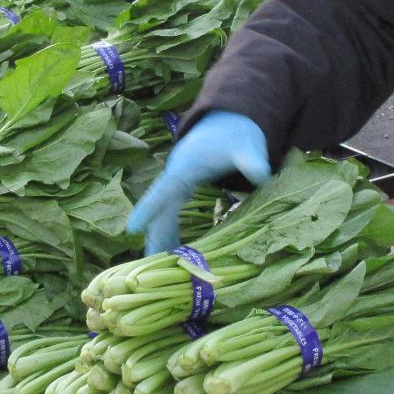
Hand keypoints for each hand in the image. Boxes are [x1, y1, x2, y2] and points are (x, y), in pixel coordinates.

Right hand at [126, 111, 271, 254]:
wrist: (227, 122)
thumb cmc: (234, 135)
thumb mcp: (246, 146)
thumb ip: (252, 161)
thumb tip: (261, 176)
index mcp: (185, 166)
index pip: (164, 190)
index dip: (148, 209)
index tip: (132, 228)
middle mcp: (175, 177)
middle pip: (158, 210)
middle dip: (153, 236)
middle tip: (148, 266)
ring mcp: (175, 185)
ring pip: (161, 215)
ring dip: (159, 239)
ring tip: (156, 270)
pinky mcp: (180, 191)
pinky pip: (169, 216)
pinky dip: (168, 234)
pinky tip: (172, 254)